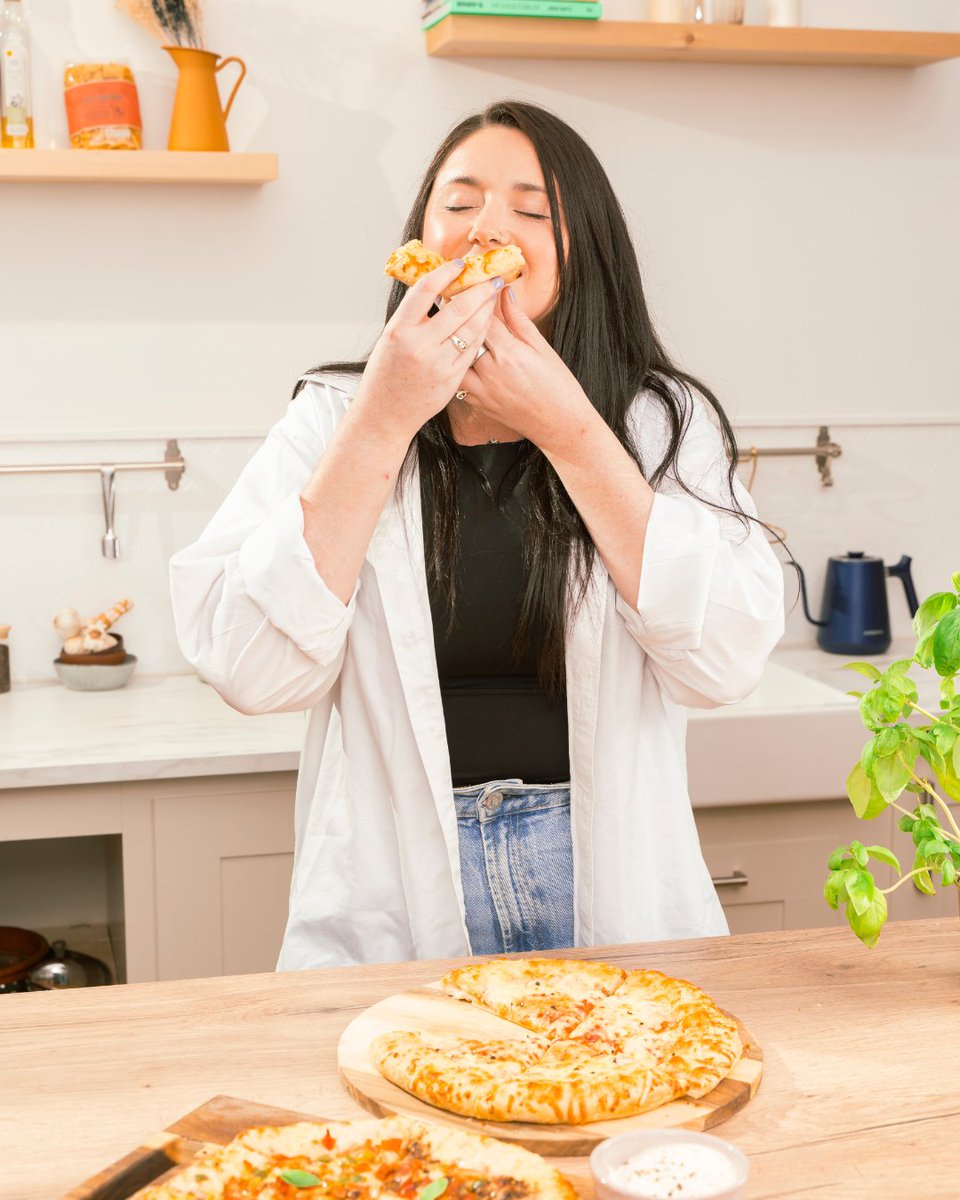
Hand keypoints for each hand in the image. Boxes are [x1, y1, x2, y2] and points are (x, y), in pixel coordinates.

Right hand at [354, 260, 503, 440]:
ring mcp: (437, 363)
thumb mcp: (389, 339)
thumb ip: (411, 317)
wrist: (384, 414)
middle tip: (491, 277)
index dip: (446, 272)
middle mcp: (418, 345)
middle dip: (479, 289)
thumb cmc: (385, 374)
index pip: (426, 290)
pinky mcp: (451, 379)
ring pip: (471, 329)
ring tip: (494, 295)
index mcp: (398, 330)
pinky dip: (482, 332)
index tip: (460, 264)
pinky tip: (488, 321)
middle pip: (457, 308)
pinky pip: (472, 350)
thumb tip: (435, 289)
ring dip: (486, 309)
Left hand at [458, 289, 597, 457]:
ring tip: (444, 325)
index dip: (472, 297)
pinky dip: (453, 364)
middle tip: (443, 295)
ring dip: (450, 341)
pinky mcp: (477, 404)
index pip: (482, 317)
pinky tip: (451, 353)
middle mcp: (491, 371)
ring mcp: (481, 390)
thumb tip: (504, 293)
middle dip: (455, 314)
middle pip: (464, 335)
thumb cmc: (558, 386)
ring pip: (454, 358)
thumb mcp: (542, 348)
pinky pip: (457, 379)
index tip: (464, 282)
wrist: (559, 425)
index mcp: (509, 353)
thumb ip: (518, 320)